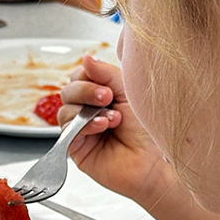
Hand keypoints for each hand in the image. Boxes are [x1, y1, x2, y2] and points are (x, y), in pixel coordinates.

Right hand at [59, 53, 174, 206]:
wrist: (154, 161)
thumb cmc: (147, 130)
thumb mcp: (128, 91)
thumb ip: (106, 73)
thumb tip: (87, 58)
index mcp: (101, 95)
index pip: (80, 76)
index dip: (88, 76)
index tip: (106, 84)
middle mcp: (89, 111)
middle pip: (69, 90)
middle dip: (86, 91)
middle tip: (107, 97)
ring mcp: (81, 130)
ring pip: (64, 109)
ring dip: (88, 110)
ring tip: (113, 119)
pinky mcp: (77, 148)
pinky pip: (67, 130)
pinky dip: (84, 125)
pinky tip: (102, 126)